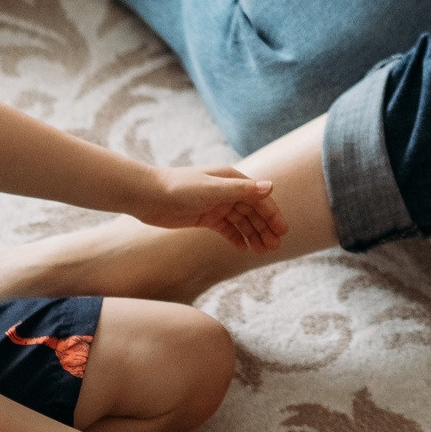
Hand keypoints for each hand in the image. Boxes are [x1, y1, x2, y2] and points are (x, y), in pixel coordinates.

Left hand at [131, 165, 287, 251]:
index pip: (259, 199)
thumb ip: (242, 190)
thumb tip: (271, 187)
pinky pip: (226, 229)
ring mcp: (217, 205)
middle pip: (252, 212)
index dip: (272, 215)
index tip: (282, 232)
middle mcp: (227, 191)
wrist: (148, 196)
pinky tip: (243, 249)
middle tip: (274, 248)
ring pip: (241, 222)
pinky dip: (236, 237)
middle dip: (264, 229)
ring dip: (253, 235)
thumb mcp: (213, 189)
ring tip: (262, 252)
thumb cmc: (179, 187)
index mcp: (232, 180)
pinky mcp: (206, 217)